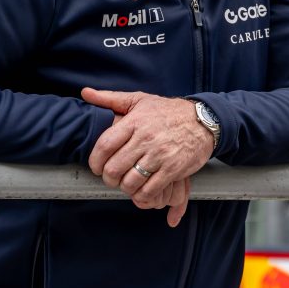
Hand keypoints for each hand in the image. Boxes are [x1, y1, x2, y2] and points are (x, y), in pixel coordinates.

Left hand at [82, 88, 215, 226]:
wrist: (203, 120)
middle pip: (114, 168)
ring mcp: (160, 154)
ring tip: (127, 183)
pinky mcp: (173, 169)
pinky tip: (142, 189)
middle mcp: (146, 138)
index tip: (96, 167)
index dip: (95, 161)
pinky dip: (141, 194)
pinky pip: (150, 189)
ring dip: (124, 187)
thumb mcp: (140, 100)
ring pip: (130, 181)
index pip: (105, 146)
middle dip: (108, 178)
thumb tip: (85, 93)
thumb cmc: (169, 111)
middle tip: (111, 178)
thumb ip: (110, 98)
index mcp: (135, 121)